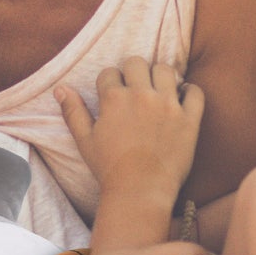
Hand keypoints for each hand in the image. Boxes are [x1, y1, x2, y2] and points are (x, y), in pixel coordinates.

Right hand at [59, 59, 204, 205]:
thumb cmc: (109, 168)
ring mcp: (168, 105)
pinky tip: (182, 98)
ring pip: (166, 70)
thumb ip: (73, 112)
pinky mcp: (189, 118)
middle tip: (135, 88)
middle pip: (137, 63)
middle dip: (133, 72)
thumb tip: (60, 89)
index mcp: (114, 99)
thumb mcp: (85, 140)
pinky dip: (189, 90)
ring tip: (158, 89)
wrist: (140, 191)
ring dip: (160, 76)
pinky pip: (195, 91)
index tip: (113, 94)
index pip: (110, 72)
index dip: (109, 82)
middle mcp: (141, 95)